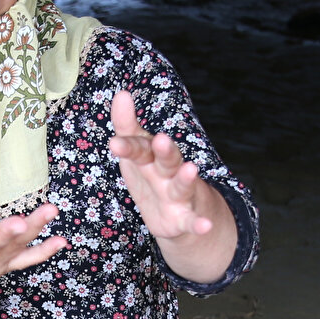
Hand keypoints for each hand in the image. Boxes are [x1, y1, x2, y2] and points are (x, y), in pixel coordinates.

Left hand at [106, 90, 221, 240]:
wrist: (177, 212)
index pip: (140, 148)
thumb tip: (121, 93)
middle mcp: (168, 172)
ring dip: (186, 178)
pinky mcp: (184, 219)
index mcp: (152, 157)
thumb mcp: (137, 153)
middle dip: (165, 151)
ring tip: (191, 168)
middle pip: (167, 160)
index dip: (128, 145)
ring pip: (182, 185)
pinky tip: (205, 225)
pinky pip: (192, 221)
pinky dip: (200, 224)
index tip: (114, 142)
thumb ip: (127, 126)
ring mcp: (178, 195)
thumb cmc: (152, 175)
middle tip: (161, 140)